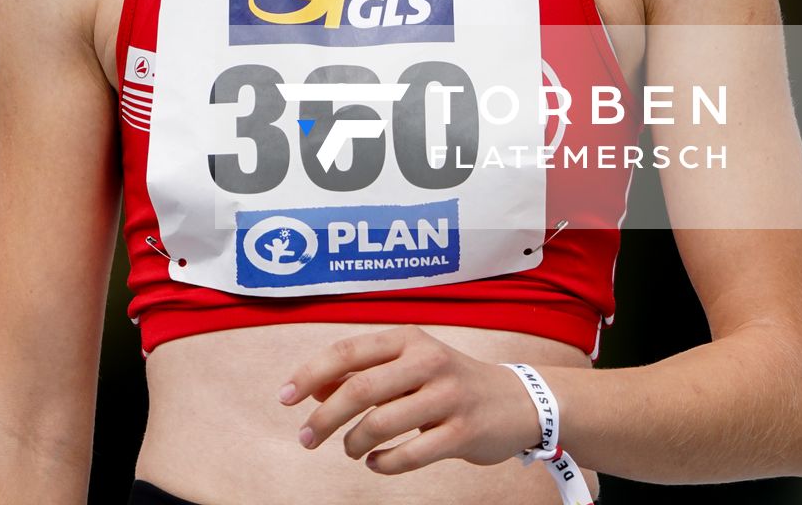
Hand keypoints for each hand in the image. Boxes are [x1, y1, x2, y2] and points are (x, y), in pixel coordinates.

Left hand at [277, 325, 543, 474]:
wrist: (517, 402)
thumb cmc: (448, 381)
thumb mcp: (408, 364)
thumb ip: (361, 372)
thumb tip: (310, 388)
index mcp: (408, 338)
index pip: (346, 351)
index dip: (309, 375)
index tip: (284, 398)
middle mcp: (427, 361)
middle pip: (358, 389)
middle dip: (323, 418)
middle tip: (306, 438)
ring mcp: (448, 396)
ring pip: (380, 424)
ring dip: (353, 442)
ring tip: (350, 449)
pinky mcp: (462, 432)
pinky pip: (408, 454)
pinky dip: (382, 463)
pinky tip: (375, 462)